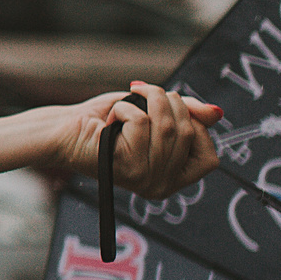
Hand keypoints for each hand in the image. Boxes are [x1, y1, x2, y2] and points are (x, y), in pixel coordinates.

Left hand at [46, 83, 222, 198]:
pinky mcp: (124, 166)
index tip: (174, 109)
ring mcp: (144, 180)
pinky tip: (111, 120)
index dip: (198, 127)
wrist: (63, 129)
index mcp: (172, 180)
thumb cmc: (107, 121)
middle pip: (188, 132)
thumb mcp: (153, 113)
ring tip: (127, 103)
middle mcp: (161, 186)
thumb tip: (217, 113)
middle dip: (168, 101)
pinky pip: (141, 123)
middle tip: (144, 93)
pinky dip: (125, 108)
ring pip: (166, 125)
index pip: (209, 158)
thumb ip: (187, 115)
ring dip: (147, 99)